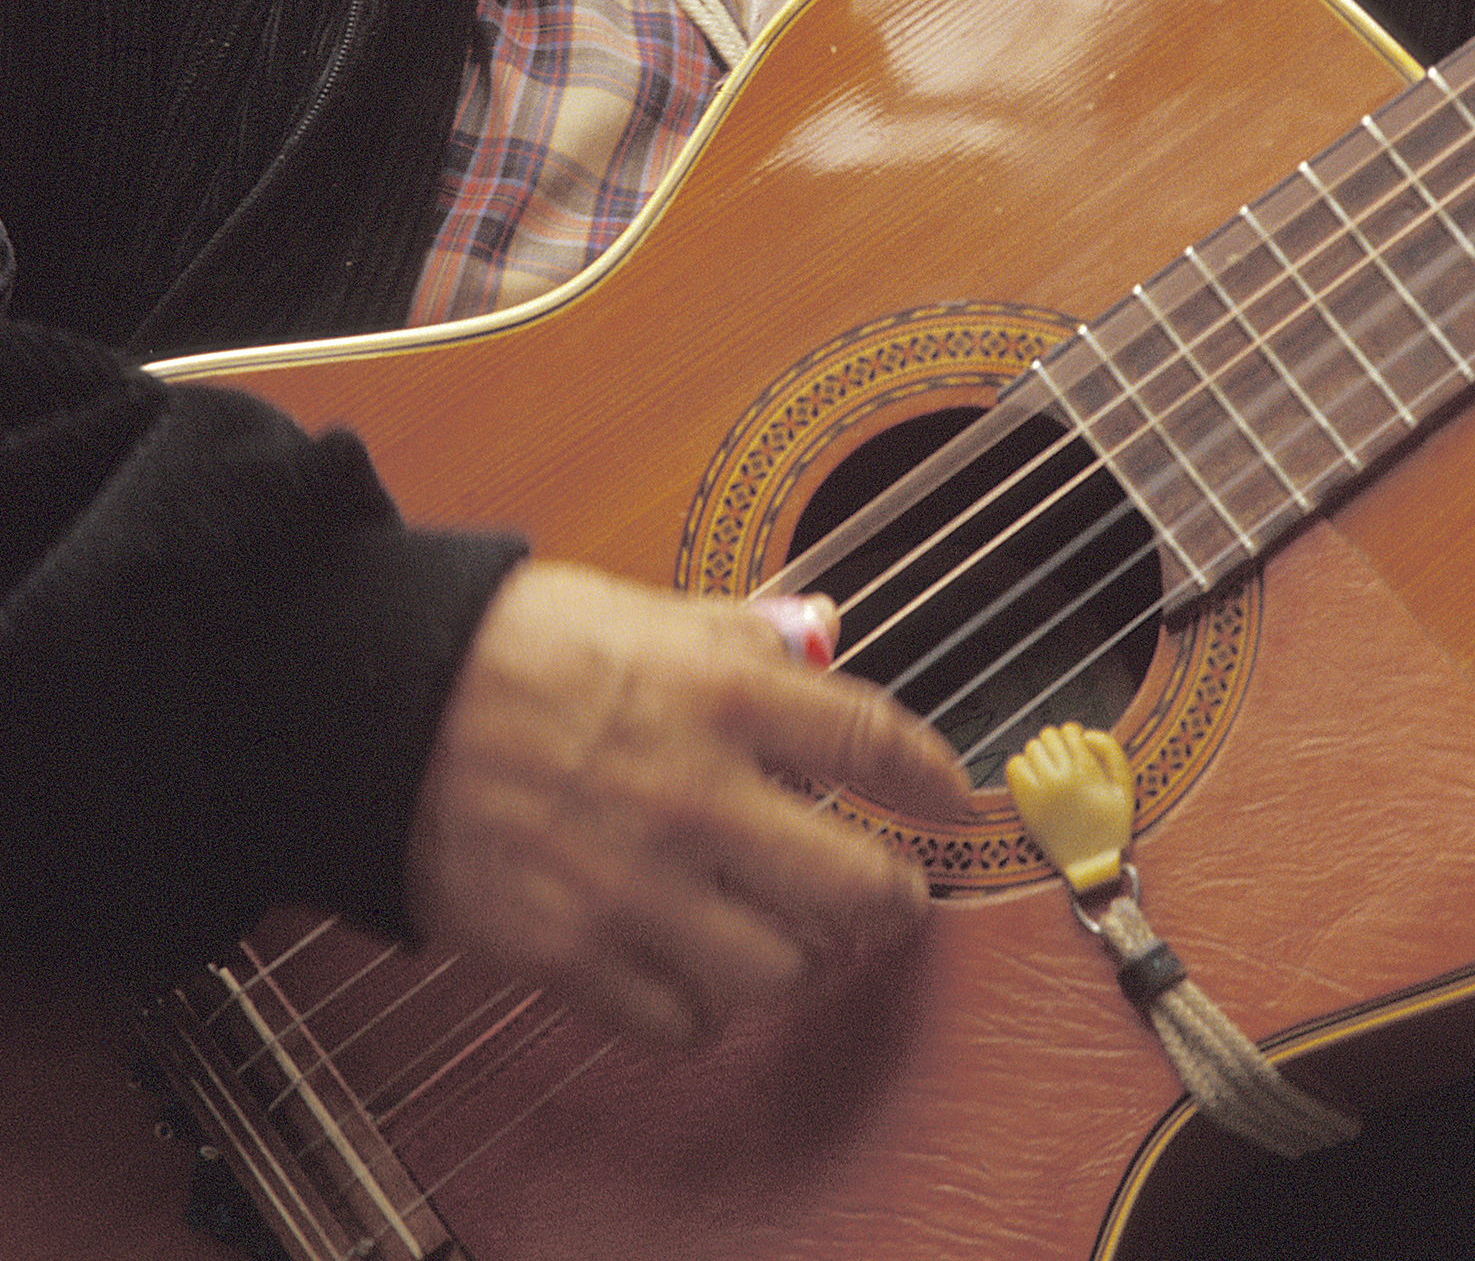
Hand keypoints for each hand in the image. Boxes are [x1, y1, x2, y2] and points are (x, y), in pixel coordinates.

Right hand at [403, 562, 970, 1049]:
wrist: (373, 704)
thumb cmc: (501, 645)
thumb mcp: (637, 608)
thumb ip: (738, 632)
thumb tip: (817, 634)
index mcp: (719, 693)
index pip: (873, 741)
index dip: (930, 775)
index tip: (948, 794)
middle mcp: (695, 794)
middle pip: (856, 884)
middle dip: (895, 897)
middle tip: (895, 894)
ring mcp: (637, 884)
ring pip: (783, 968)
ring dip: (803, 955)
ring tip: (797, 933)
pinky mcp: (574, 953)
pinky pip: (685, 1019)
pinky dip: (707, 1003)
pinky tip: (700, 966)